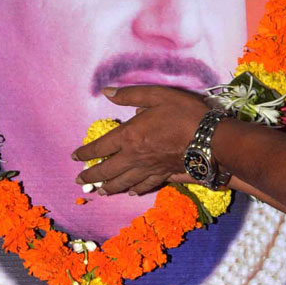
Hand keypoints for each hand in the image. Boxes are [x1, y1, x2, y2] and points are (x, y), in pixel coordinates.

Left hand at [73, 86, 209, 196]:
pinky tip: (131, 192)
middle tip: (80, 180)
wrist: (210, 138)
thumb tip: (106, 92)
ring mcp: (148, 168)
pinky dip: (134, 190)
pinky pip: (144, 185)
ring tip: (100, 191)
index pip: (100, 148)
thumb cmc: (184, 113)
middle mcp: (134, 156)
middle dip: (91, 176)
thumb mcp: (157, 95)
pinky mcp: (162, 174)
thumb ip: (130, 95)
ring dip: (108, 187)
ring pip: (123, 182)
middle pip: (106, 171)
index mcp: (129, 136)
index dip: (85, 153)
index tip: (75, 157)